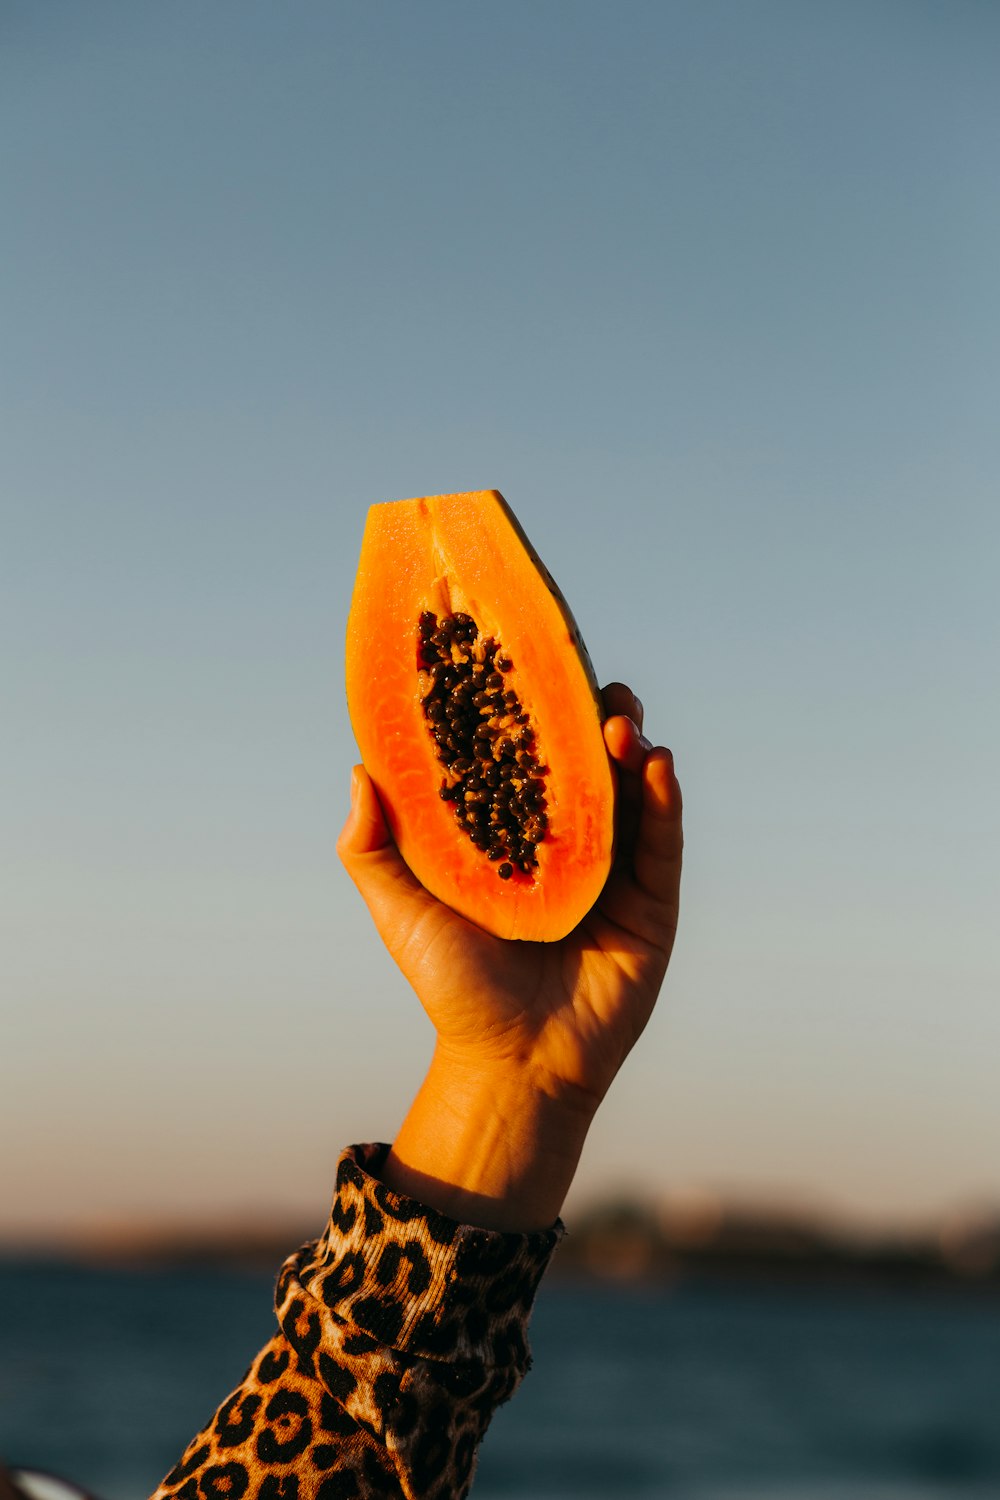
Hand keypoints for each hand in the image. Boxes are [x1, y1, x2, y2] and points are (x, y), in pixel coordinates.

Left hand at [337, 682, 681, 1229]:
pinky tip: (654, 760)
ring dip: (628, 745)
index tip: (522, 660)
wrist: (513, 1064)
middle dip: (587, 714)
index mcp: (512, 836)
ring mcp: (614, 869)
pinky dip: (664, 798)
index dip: (526, 711)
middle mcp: (566, 842)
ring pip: (630, 790)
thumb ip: (373, 848)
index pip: (522, 758)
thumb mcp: (402, 911)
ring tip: (616, 716)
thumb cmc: (453, 988)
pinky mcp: (654, 901)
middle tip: (582, 677)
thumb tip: (358, 768)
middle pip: (584, 762)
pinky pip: (663, 841)